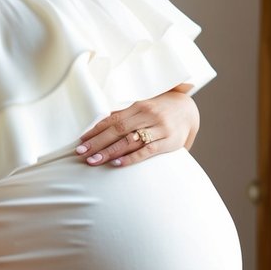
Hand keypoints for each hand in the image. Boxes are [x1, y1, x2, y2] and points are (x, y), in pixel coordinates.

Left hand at [75, 88, 199, 166]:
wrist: (189, 111)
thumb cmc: (160, 110)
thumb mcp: (143, 107)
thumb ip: (125, 115)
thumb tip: (99, 124)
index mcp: (139, 105)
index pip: (113, 119)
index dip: (96, 130)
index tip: (81, 140)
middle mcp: (148, 115)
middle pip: (118, 130)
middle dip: (98, 142)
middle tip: (81, 153)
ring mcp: (159, 128)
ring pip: (130, 141)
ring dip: (110, 152)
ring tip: (94, 161)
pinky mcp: (169, 142)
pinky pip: (147, 151)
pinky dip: (131, 157)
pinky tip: (117, 164)